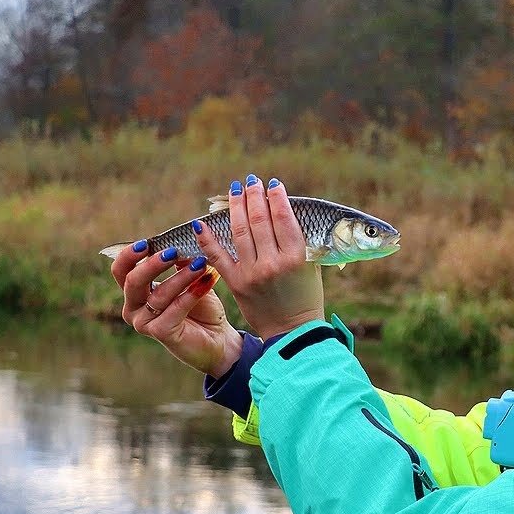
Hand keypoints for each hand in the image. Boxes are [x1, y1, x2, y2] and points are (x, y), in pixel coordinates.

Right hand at [112, 242, 243, 378]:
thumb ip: (181, 263)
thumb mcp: (191, 278)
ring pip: (158, 294)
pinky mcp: (160, 333)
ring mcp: (143, 322)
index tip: (146, 242)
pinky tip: (206, 283)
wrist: (218, 337)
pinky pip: (174, 309)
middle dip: (153, 264)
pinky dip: (191, 294)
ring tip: (202, 264)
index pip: (121, 270)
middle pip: (133, 281)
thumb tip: (177, 244)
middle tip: (173, 252)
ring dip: (181, 277)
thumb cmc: (201, 306)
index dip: (129, 255)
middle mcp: (133, 307)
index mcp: (134, 291)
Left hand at [194, 174, 324, 338]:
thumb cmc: (306, 297)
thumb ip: (298, 242)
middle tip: (251, 181)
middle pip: (260, 220)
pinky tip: (201, 221)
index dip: (277, 197)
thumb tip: (283, 214)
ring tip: (235, 191)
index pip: (284, 218)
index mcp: (296, 257)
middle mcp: (274, 263)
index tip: (272, 184)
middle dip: (254, 196)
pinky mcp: (236, 283)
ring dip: (236, 207)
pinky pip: (219, 256)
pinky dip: (208, 238)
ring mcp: (253, 273)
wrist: (293, 332)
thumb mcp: (311, 267)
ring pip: (240, 232)